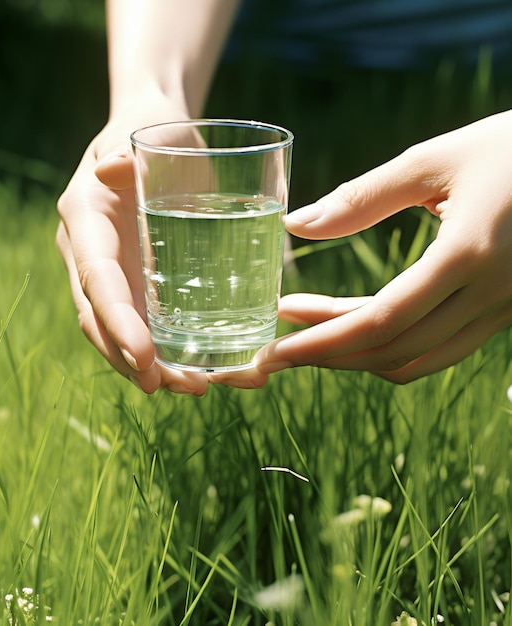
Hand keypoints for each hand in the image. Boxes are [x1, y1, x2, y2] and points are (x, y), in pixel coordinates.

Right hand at [56, 101, 209, 394]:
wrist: (161, 136)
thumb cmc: (156, 130)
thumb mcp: (146, 129)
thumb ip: (127, 149)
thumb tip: (111, 166)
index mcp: (86, 222)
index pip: (96, 280)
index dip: (116, 322)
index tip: (145, 358)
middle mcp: (93, 256)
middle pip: (104, 322)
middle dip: (136, 361)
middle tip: (181, 387)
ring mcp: (117, 275)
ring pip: (127, 333)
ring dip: (159, 367)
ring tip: (203, 386)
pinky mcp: (143, 283)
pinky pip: (153, 325)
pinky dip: (177, 351)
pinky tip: (216, 367)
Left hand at [252, 110, 511, 382]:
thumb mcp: (433, 160)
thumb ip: (360, 197)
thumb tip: (294, 225)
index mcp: (468, 253)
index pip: (379, 320)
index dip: (320, 341)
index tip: (273, 348)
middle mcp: (489, 294)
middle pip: (391, 349)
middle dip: (325, 353)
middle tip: (276, 345)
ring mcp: (501, 310)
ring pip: (415, 358)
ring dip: (354, 353)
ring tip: (304, 329)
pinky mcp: (501, 311)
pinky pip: (436, 347)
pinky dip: (387, 345)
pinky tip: (351, 321)